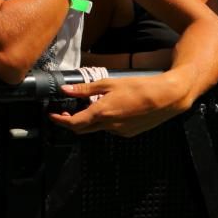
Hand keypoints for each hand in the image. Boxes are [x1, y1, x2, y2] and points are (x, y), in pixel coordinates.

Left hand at [48, 71, 191, 136]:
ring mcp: (119, 131)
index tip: (52, 115)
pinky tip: (110, 109)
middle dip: (71, 122)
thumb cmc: (139, 87)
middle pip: (82, 129)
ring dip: (89, 120)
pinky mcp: (129, 133)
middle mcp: (109, 126)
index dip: (59, 120)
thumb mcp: (109, 83)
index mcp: (101, 113)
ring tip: (90, 105)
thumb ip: (85, 88)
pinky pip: (110, 129)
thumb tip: (65, 89)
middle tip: (64, 111)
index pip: (73, 123)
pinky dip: (104, 121)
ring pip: (97, 128)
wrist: (166, 98)